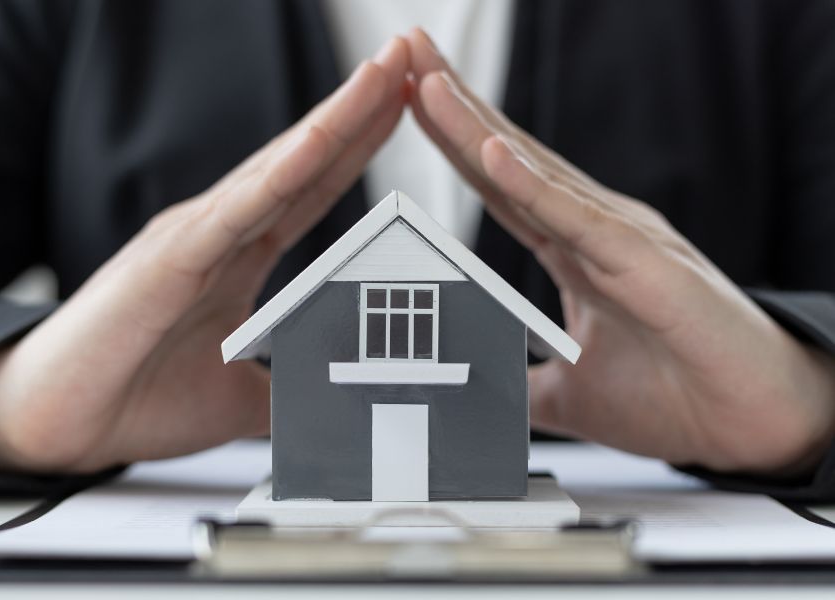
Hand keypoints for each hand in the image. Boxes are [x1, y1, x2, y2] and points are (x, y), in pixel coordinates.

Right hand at [0, 38, 410, 473]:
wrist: (62, 425)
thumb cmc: (140, 398)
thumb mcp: (243, 397)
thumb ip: (292, 387)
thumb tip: (339, 398)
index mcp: (240, 255)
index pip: (314, 190)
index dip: (360, 149)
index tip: (406, 111)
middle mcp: (222, 231)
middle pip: (305, 160)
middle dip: (360, 110)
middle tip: (412, 59)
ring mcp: (197, 236)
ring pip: (278, 168)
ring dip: (335, 120)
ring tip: (384, 73)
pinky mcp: (170, 257)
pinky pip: (236, 210)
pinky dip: (280, 173)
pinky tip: (320, 140)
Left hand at [406, 29, 834, 474]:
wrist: (752, 426)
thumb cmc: (674, 397)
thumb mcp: (570, 392)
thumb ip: (521, 381)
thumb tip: (480, 384)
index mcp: (576, 250)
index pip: (501, 186)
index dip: (454, 143)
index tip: (408, 100)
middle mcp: (596, 229)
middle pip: (510, 160)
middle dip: (454, 107)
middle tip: (407, 52)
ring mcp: (620, 240)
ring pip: (536, 176)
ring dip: (477, 129)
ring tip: (428, 81)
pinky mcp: (646, 265)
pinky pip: (578, 220)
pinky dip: (533, 187)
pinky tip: (491, 153)